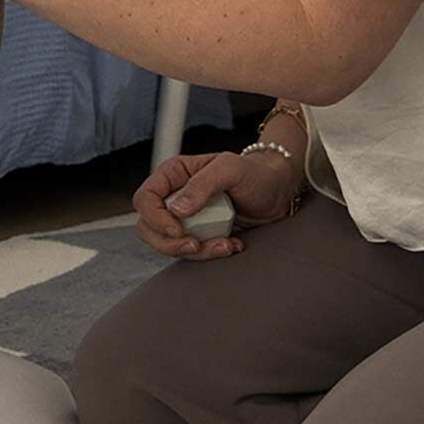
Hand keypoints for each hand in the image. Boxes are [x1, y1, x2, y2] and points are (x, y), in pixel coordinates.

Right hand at [133, 149, 300, 261]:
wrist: (278, 191)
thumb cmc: (254, 172)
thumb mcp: (229, 168)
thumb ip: (202, 184)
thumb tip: (177, 209)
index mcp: (174, 175)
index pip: (145, 198)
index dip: (155, 218)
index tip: (177, 229)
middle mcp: (175, 197)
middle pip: (148, 227)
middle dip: (170, 243)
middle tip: (196, 245)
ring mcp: (187, 219)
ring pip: (169, 245)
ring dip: (196, 252)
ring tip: (225, 244)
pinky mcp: (201, 235)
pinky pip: (192, 253)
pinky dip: (211, 254)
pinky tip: (232, 244)